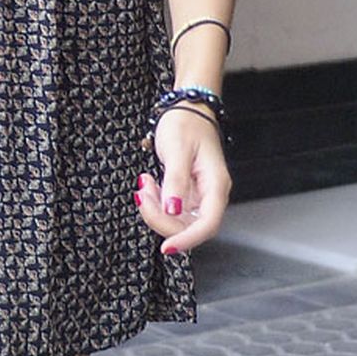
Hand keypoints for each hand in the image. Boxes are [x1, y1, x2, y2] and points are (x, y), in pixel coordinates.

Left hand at [133, 104, 231, 255]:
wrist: (187, 107)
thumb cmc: (185, 123)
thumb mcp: (177, 149)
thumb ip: (176, 181)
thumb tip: (172, 210)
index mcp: (216, 185)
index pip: (207, 225)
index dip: (187, 240)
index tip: (165, 248)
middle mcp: (211, 194)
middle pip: (189, 226)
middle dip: (160, 216)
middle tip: (141, 192)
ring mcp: (200, 195)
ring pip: (178, 219)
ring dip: (156, 208)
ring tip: (144, 182)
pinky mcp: (188, 192)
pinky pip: (172, 208)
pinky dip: (156, 201)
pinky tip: (149, 183)